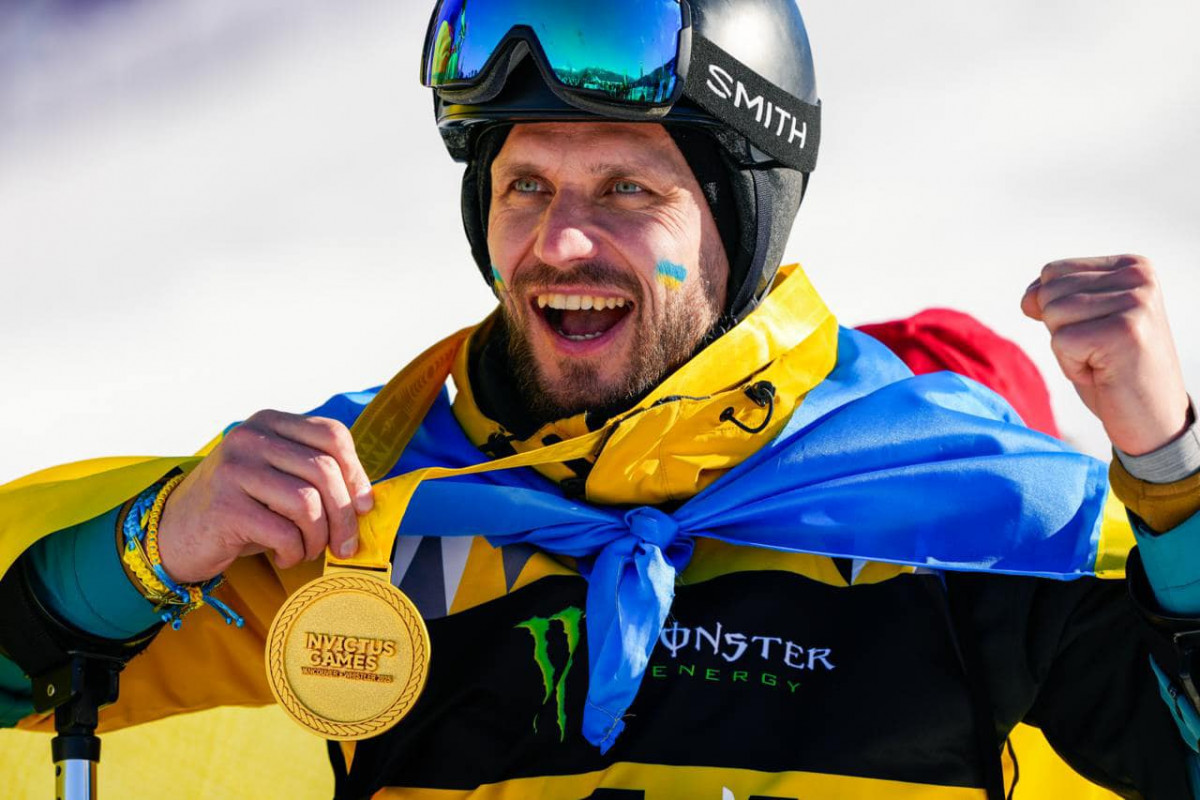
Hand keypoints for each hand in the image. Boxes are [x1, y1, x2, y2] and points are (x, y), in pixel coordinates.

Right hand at [156, 410, 373, 583]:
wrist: (174, 534)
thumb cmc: (239, 510)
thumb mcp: (277, 481)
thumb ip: (314, 478)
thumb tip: (366, 500)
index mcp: (269, 423)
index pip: (332, 435)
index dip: (357, 473)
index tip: (364, 506)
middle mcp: (251, 438)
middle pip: (325, 471)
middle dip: (344, 515)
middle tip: (346, 545)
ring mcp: (235, 469)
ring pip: (308, 502)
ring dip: (318, 537)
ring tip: (307, 550)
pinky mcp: (225, 506)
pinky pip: (284, 531)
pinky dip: (294, 551)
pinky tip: (284, 556)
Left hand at [1021, 254, 1189, 455]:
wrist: (1153, 420)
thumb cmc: (1113, 372)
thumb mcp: (1082, 323)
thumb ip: (1055, 297)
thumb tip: (1028, 297)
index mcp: (1132, 266)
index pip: (1052, 272)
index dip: (1057, 310)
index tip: (1096, 333)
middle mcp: (1139, 277)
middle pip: (1049, 292)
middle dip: (1062, 331)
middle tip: (1099, 352)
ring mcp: (1135, 303)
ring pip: (1052, 316)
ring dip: (1067, 350)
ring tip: (1102, 362)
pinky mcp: (1123, 332)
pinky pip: (1060, 342)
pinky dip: (1071, 367)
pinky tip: (1104, 374)